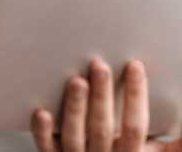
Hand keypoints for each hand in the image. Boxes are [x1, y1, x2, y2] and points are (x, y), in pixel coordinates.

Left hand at [32, 59, 181, 151]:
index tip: (134, 65)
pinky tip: (41, 112)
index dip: (136, 96)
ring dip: (75, 108)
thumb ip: (174, 145)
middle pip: (102, 128)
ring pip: (74, 135)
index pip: (135, 126)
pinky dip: (43, 131)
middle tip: (99, 65)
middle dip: (102, 96)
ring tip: (76, 81)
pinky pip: (46, 146)